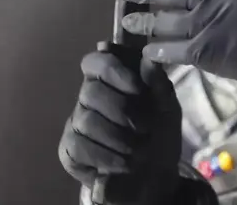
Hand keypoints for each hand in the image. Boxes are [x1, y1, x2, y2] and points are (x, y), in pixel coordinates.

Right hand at [58, 46, 181, 202]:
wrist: (158, 178)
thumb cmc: (159, 136)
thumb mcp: (167, 108)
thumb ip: (158, 83)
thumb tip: (147, 60)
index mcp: (109, 81)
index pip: (95, 62)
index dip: (113, 71)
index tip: (137, 88)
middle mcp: (87, 98)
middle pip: (90, 91)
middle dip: (122, 111)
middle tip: (145, 128)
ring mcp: (76, 124)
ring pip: (87, 120)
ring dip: (118, 138)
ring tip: (138, 150)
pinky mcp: (69, 150)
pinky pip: (79, 146)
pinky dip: (106, 156)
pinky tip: (123, 163)